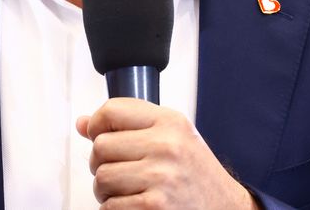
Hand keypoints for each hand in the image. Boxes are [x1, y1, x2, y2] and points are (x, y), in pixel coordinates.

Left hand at [77, 99, 256, 209]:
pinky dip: (114, 209)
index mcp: (170, 122)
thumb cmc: (195, 174)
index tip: (99, 135)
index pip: (112, 110)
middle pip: (100, 146)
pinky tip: (133, 206)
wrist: (225, 208)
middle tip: (118, 171)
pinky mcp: (154, 207)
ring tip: (126, 191)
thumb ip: (130, 127)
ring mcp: (161, 177)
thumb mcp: (172, 138)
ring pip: (101, 178)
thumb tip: (83, 123)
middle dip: (101, 163)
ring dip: (106, 190)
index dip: (97, 125)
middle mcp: (167, 146)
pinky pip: (110, 206)